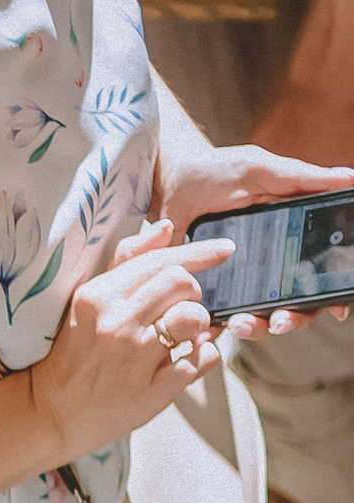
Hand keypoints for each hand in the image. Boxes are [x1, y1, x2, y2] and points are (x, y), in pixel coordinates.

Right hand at [25, 217, 230, 456]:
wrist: (53, 412)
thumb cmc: (76, 353)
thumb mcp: (89, 301)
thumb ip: (127, 261)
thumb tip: (165, 227)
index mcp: (97, 296)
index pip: (158, 262)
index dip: (198, 253)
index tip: (225, 249)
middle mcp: (115, 324)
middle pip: (182, 284)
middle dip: (192, 293)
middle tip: (182, 307)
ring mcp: (134, 359)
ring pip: (194, 319)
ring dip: (200, 324)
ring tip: (184, 334)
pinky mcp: (152, 391)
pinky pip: (203, 359)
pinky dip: (203, 356)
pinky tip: (185, 358)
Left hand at [158, 139, 353, 339]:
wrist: (166, 177)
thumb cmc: (217, 171)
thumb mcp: (261, 171)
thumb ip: (304, 180)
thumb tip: (352, 179)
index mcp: (292, 242)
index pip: (321, 279)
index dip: (333, 298)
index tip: (337, 309)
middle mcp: (270, 268)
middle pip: (294, 308)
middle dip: (292, 320)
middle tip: (280, 321)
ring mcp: (238, 283)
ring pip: (258, 319)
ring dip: (255, 328)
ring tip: (241, 323)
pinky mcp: (206, 291)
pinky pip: (213, 319)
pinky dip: (212, 329)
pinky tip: (206, 331)